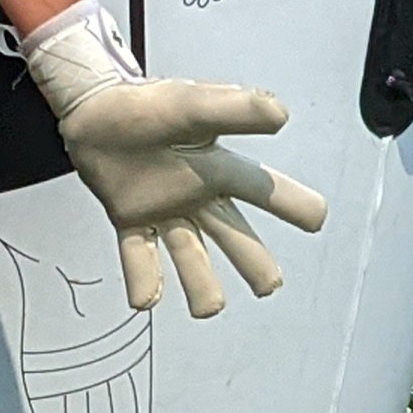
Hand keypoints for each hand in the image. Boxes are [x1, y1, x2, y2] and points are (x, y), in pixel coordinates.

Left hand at [21, 0, 326, 316]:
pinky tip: (146, 301)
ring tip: (208, 309)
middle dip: (254, 263)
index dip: (294, 204)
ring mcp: (164, 211)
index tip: (317, 219)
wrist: (94, 105)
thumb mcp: (194, 104)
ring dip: (201, 284)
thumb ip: (236, 109)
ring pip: (191, 256)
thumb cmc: (148, 104)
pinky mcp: (130, 219)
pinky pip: (139, 255)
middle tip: (269, 285)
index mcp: (218, 169)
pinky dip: (144, 279)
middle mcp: (198, 196)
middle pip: (234, 237)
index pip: (263, 189)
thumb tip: (281, 116)